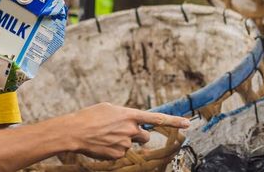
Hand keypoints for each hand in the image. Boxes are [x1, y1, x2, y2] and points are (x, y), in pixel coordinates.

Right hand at [64, 103, 189, 159]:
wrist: (75, 132)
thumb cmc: (90, 116)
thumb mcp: (109, 108)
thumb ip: (125, 115)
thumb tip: (131, 121)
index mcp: (130, 114)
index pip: (157, 118)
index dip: (174, 121)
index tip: (188, 123)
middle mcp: (131, 129)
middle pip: (144, 136)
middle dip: (138, 135)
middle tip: (123, 131)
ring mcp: (125, 143)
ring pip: (131, 144)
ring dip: (122, 141)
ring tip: (106, 136)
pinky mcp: (118, 155)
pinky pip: (121, 152)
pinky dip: (113, 149)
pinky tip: (102, 143)